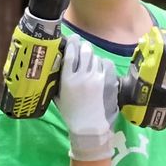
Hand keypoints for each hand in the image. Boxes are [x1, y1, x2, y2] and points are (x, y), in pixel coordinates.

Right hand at [56, 37, 118, 160]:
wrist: (89, 127)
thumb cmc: (71, 113)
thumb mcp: (59, 96)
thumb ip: (58, 80)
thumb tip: (58, 63)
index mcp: (67, 79)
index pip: (70, 53)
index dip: (71, 43)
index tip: (72, 39)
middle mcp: (82, 76)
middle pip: (84, 51)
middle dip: (83, 47)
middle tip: (82, 48)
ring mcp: (96, 78)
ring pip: (95, 57)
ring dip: (92, 57)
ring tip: (90, 61)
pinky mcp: (108, 81)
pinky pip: (106, 64)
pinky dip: (102, 64)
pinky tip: (99, 69)